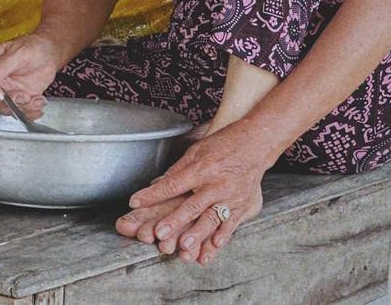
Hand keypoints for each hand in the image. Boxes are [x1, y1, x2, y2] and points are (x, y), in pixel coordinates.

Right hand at [0, 33, 63, 118]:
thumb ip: (2, 64)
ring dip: (21, 108)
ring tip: (36, 98)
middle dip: (6, 103)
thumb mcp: (19, 52)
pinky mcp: (18, 99)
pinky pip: (18, 112)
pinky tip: (39, 102)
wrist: (49, 53)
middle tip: (24, 96)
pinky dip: (30, 112)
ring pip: (4, 108)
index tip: (0, 93)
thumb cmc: (33, 46)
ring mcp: (6, 90)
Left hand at [114, 120, 275, 265]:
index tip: (135, 202)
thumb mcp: (196, 151)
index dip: (153, 195)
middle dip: (174, 221)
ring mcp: (230, 196)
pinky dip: (222, 235)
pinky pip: (231, 224)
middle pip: (192, 206)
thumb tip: (158, 185)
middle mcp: (216, 184)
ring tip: (184, 246)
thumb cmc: (223, 145)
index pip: (173, 184)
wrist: (254, 144)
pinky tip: (214, 245)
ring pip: (211, 219)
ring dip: (197, 234)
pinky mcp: (242, 205)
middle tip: (159, 233)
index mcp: (201, 168)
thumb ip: (178, 170)